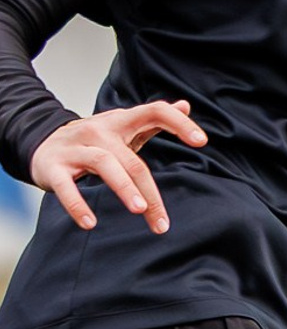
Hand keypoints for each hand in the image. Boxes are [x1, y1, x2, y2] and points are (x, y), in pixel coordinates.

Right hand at [27, 100, 205, 233]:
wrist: (41, 143)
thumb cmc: (94, 141)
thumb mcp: (124, 127)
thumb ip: (153, 119)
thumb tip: (185, 105)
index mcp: (120, 122)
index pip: (154, 112)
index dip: (179, 123)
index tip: (202, 141)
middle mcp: (98, 131)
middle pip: (132, 159)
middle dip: (150, 192)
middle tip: (162, 221)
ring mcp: (75, 147)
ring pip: (104, 164)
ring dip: (124, 188)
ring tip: (140, 210)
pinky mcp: (53, 166)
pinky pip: (66, 185)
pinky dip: (77, 204)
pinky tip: (90, 223)